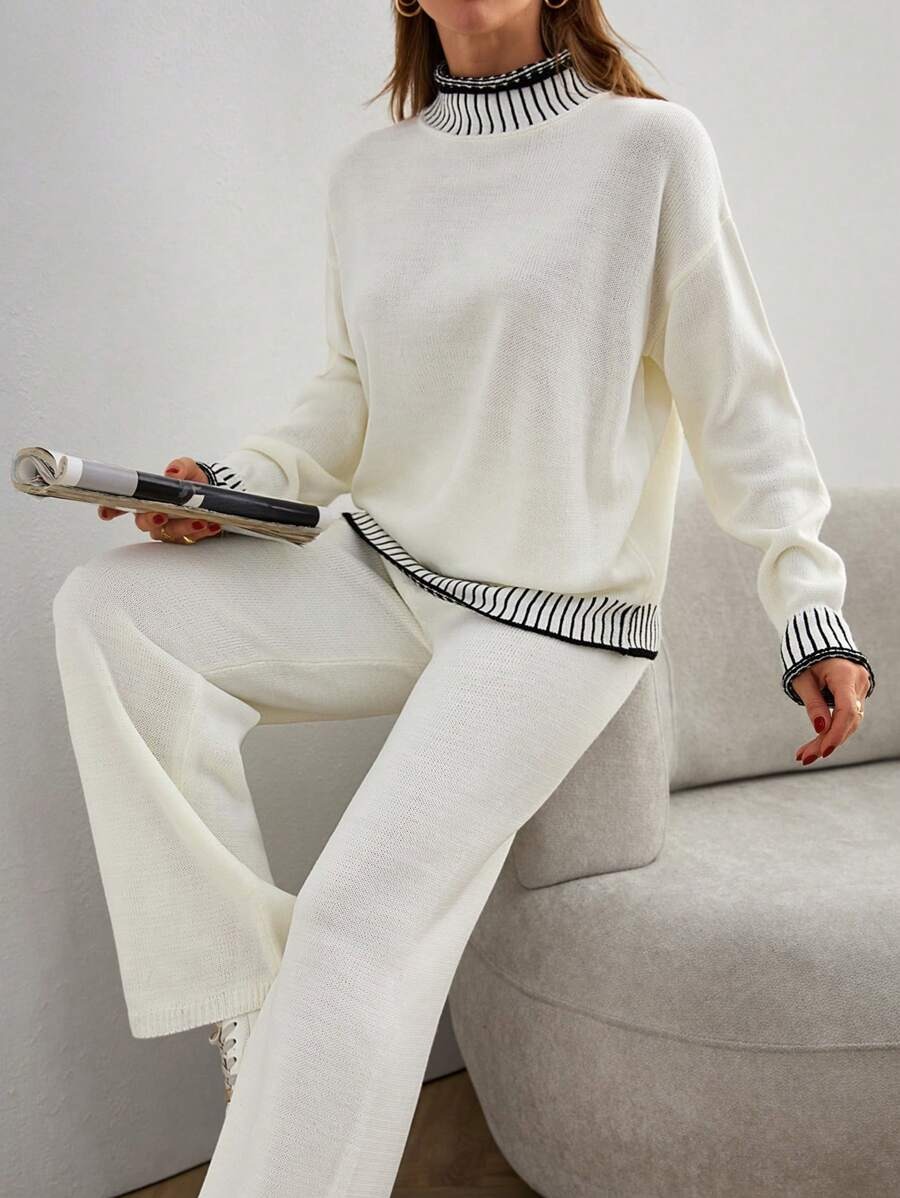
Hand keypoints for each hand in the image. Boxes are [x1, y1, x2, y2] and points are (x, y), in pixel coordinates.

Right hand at [96, 456, 222, 543]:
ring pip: (169, 533)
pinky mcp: (186, 537)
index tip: (106, 512)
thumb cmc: (193, 480)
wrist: (215, 493)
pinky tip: (210, 524)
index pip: (122, 504)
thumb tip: (172, 473)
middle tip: (160, 515)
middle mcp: (153, 516)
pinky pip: (191, 538)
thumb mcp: (188, 468)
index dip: (111, 509)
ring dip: (183, 526)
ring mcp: (168, 528)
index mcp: (146, 498)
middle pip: (143, 523)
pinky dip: (202, 531)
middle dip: (150, 520)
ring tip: (199, 519)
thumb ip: (180, 467)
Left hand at [792, 657, 869, 764]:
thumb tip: (820, 729)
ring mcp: (860, 687)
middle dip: (827, 741)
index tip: (823, 751)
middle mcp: (858, 682)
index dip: (836, 733)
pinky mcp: (855, 692)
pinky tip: (816, 743)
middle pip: (847, 720)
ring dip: (828, 739)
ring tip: (805, 755)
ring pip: (848, 720)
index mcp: (845, 675)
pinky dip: (832, 728)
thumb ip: (813, 703)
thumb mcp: (802, 679)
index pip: (846, 710)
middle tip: (804, 758)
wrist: (816, 636)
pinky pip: (847, 714)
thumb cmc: (804, 656)